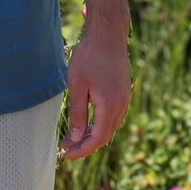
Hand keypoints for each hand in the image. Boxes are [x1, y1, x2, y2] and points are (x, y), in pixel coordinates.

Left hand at [61, 21, 130, 159]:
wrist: (108, 35)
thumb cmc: (89, 57)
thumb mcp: (77, 85)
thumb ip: (77, 113)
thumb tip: (75, 138)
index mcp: (110, 106)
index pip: (98, 138)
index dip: (82, 150)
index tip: (66, 155)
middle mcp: (121, 105)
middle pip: (105, 135)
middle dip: (86, 145)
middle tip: (65, 148)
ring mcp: (125, 98)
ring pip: (110, 126)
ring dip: (93, 135)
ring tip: (73, 137)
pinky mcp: (123, 92)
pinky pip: (113, 116)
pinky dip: (100, 124)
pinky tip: (86, 122)